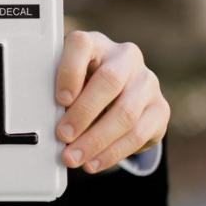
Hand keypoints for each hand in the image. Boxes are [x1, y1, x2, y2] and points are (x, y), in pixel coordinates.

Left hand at [54, 31, 168, 173]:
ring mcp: (147, 82)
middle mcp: (126, 57)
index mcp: (96, 43)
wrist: (120, 91)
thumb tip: (45, 121)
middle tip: (62, 136)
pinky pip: (138, 134)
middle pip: (109, 81)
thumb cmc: (84, 83)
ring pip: (125, 113)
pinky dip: (112, 153)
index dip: (70, 71)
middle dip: (83, 113)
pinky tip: (94, 162)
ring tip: (74, 157)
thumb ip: (59, 91)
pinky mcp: (160, 109)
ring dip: (96, 141)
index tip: (60, 99)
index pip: (82, 44)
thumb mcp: (68, 80)